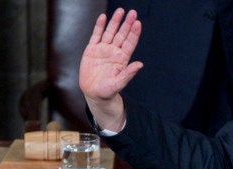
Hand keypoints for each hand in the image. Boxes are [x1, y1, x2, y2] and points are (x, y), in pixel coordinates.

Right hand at [79, 8, 142, 130]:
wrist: (93, 93)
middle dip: (127, 24)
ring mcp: (103, 49)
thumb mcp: (119, 83)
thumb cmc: (108, 90)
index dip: (134, 33)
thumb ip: (128, 73)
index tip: (138, 23)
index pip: (130, 43)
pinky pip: (96, 35)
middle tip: (133, 13)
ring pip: (110, 32)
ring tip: (120, 11)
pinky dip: (99, 26)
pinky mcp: (92, 50)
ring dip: (115, 22)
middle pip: (122, 35)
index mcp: (122, 59)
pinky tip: (103, 17)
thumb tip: (140, 65)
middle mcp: (114, 52)